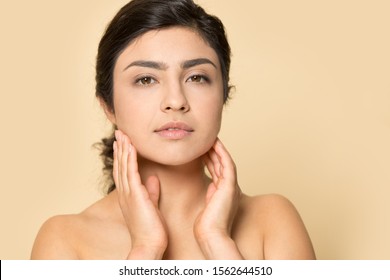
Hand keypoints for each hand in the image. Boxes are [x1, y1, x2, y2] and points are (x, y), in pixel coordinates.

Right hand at [113, 130, 167, 258]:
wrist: (149, 244)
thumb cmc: (151, 228)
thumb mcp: (151, 205)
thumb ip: (151, 191)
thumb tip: (153, 178)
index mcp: (128, 195)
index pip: (123, 171)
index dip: (122, 155)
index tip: (123, 142)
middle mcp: (125, 192)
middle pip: (120, 165)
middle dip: (120, 148)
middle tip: (119, 133)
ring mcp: (128, 193)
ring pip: (123, 166)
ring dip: (123, 149)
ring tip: (122, 134)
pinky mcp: (135, 195)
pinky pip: (131, 172)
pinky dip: (129, 157)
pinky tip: (130, 146)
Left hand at [194, 138, 242, 258]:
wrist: (211, 235)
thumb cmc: (206, 225)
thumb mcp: (207, 205)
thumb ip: (210, 194)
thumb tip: (209, 185)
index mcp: (225, 192)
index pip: (218, 171)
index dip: (211, 159)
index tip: (203, 150)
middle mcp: (230, 188)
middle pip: (222, 164)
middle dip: (214, 152)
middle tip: (206, 140)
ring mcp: (231, 186)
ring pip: (225, 162)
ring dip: (218, 149)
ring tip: (210, 138)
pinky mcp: (230, 186)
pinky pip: (227, 164)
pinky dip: (222, 153)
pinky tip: (215, 144)